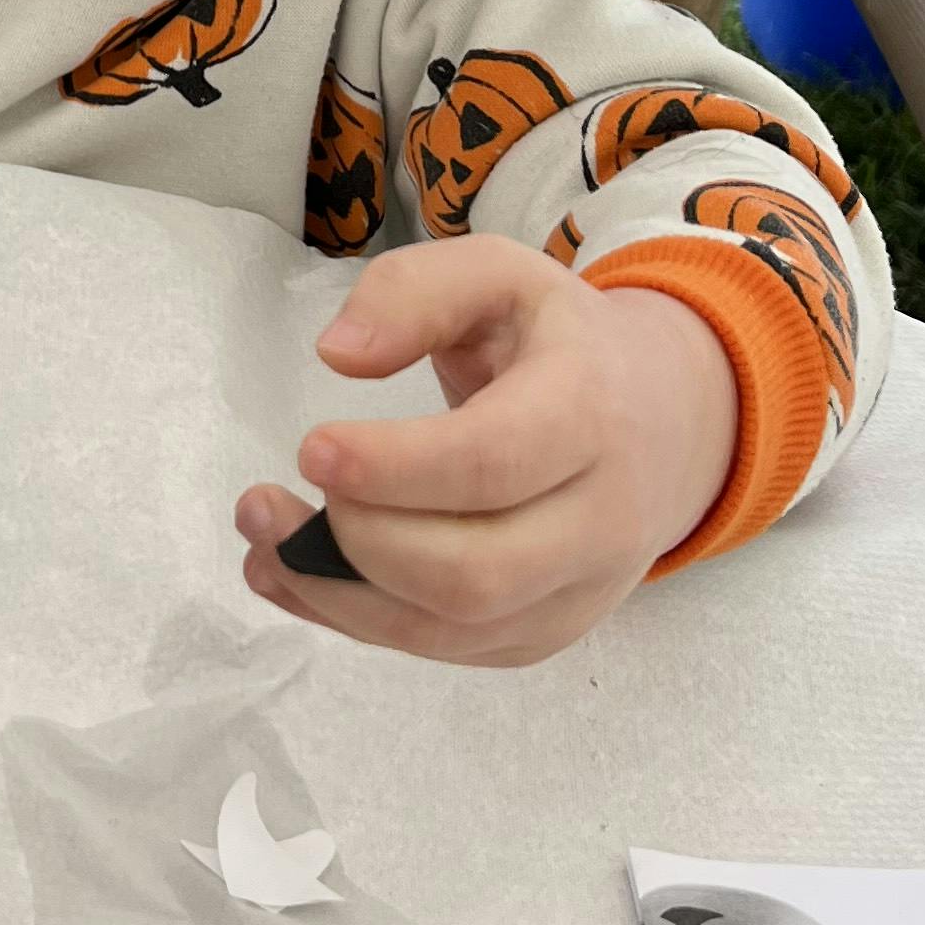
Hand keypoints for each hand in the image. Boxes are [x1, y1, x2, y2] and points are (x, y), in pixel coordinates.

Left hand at [233, 237, 736, 666]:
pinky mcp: (546, 632)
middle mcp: (601, 520)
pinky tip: (293, 576)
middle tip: (262, 501)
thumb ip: (415, 292)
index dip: (396, 469)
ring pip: (454, 630)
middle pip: (475, 573)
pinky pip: (446, 649)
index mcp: (591, 413)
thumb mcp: (499, 276)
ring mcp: (579, 591)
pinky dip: (356, 624)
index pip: (496, 463)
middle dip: (356, 547)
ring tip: (259, 542)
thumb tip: (338, 355)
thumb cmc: (560, 342)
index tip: (309, 449)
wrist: (665, 420)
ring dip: (337, 599)